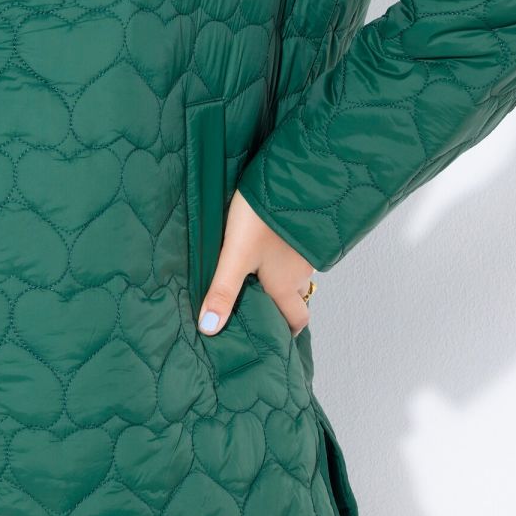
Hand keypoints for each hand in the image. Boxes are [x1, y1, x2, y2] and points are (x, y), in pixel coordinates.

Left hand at [197, 190, 315, 336]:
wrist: (293, 178)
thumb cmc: (263, 219)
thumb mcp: (236, 256)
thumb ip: (222, 291)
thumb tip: (209, 329)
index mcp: (285, 284)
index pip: (297, 318)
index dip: (290, 330)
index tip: (278, 337)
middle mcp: (300, 270)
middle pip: (298, 294)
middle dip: (285, 302)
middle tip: (263, 303)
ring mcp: (305, 248)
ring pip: (298, 269)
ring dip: (284, 274)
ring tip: (259, 271)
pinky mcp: (305, 227)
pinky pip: (299, 248)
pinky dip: (287, 251)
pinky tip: (270, 240)